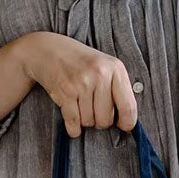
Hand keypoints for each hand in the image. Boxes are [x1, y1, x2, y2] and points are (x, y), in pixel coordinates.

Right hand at [17, 31, 137, 136]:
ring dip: (84, 120)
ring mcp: (82, 83)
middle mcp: (100, 74)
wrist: (50, 50)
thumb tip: (128, 124)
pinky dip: (73, 127)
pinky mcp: (66, 92)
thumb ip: (119, 91)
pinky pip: (73, 124)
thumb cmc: (82, 64)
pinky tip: (72, 116)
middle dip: (100, 120)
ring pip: (89, 122)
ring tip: (80, 104)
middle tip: (93, 108)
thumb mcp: (106, 68)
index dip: (127, 123)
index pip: (128, 107)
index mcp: (116, 68)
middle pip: (106, 120)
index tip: (123, 126)